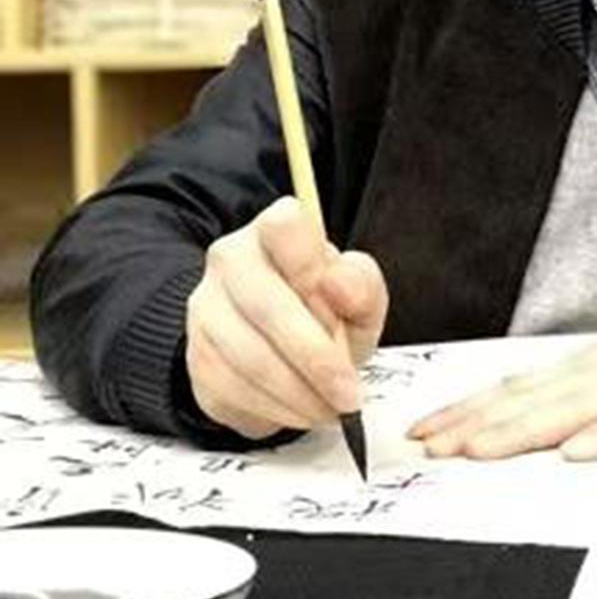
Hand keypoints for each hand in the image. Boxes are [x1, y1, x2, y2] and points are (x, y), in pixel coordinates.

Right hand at [185, 196, 388, 438]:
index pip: (285, 226)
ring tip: (330, 408)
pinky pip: (232, 390)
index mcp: (274, 229)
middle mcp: (230, 259)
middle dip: (316, 360)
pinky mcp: (196, 356)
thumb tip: (339, 283)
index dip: (313, 269)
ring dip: (298, 394)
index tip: (343, 311)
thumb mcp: (360, 294)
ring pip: (249, 358)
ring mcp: (205, 308)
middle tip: (348, 394)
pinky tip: (300, 410)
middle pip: (268, 306)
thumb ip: (361, 283)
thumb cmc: (324, 310)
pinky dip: (274, 410)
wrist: (280, 343)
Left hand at [409, 301, 596, 460]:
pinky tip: (576, 453)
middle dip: (475, 425)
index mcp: (582, 369)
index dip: (465, 408)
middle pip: (528, 402)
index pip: (512, 389)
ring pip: (568, 412)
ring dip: (520, 432)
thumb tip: (514, 408)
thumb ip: (568, 391)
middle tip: (431, 446)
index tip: (425, 428)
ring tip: (478, 449)